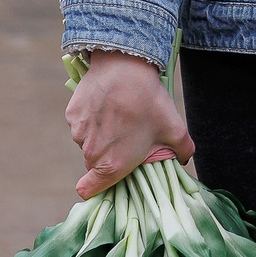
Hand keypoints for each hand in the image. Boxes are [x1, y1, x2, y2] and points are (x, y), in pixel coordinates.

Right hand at [65, 50, 192, 198]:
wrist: (124, 67)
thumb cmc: (149, 102)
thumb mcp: (175, 129)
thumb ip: (183, 151)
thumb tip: (183, 159)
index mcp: (112, 165)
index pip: (88, 190)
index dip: (95, 187)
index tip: (108, 177)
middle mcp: (91, 153)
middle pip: (94, 163)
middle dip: (107, 155)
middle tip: (127, 137)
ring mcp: (78, 133)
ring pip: (87, 142)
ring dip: (99, 136)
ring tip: (119, 116)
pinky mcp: (72, 115)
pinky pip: (81, 124)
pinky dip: (91, 119)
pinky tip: (106, 104)